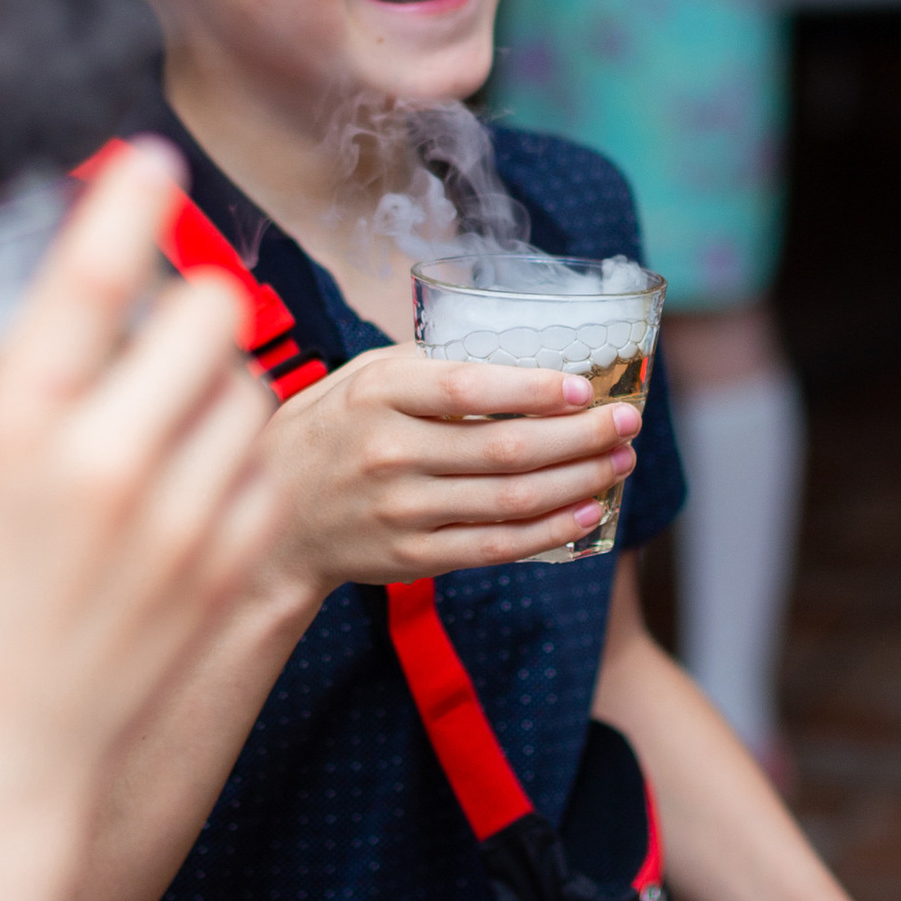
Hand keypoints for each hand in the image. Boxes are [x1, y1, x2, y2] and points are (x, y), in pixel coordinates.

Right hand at [0, 146, 278, 852]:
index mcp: (13, 430)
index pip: (92, 275)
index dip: (129, 199)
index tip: (150, 165)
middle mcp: (110, 465)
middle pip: (208, 312)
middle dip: (183, 300)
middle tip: (148, 321)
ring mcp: (181, 521)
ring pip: (246, 386)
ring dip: (212, 378)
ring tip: (164, 404)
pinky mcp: (228, 570)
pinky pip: (263, 466)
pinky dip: (236, 455)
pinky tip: (188, 473)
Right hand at [263, 345, 641, 592]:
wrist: (272, 521)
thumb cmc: (326, 432)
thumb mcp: (360, 377)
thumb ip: (424, 362)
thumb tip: (509, 343)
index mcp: (378, 394)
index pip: (469, 389)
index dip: (534, 389)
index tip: (584, 386)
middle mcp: (390, 452)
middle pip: (506, 448)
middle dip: (582, 435)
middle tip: (627, 421)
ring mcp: (402, 510)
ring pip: (511, 499)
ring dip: (580, 481)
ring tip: (620, 462)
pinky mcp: (412, 558)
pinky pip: (496, 546)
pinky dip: (550, 531)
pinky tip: (588, 512)